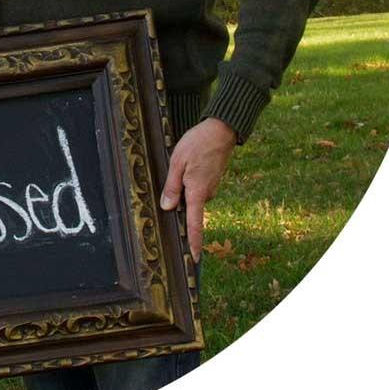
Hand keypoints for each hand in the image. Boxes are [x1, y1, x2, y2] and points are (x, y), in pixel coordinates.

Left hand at [159, 117, 236, 261]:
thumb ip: (172, 186)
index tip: (195, 259)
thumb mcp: (177, 162)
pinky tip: (186, 164)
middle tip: (173, 179)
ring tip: (179, 164)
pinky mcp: (211, 180)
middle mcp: (207, 193)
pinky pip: (196, 187)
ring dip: (183, 187)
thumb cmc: (197, 144)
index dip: (195, 242)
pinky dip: (189, 181)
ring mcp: (211, 187)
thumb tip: (168, 208)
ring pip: (191, 195)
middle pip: (188, 207)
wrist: (220, 130)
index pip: (195, 224)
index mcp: (198, 192)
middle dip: (178, 201)